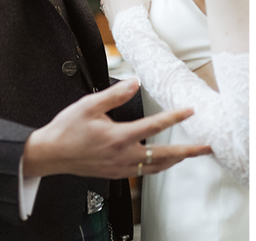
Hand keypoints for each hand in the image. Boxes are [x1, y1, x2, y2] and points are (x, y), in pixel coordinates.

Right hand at [22, 79, 210, 178]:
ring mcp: (120, 167)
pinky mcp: (115, 173)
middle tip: (205, 147)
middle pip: (163, 155)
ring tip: (190, 154)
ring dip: (175, 160)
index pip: (154, 126)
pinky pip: (143, 172)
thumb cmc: (66, 129)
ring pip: (155, 167)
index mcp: (118, 137)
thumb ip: (114, 94)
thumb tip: (135, 82)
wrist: (50, 154)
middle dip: (187, 151)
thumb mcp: (89, 105)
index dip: (174, 117)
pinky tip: (163, 161)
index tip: (190, 111)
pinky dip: (158, 166)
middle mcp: (122, 155)